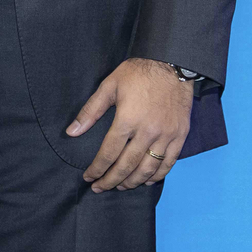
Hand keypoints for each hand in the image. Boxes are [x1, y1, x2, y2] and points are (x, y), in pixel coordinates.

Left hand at [67, 58, 193, 191]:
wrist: (172, 63)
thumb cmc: (138, 73)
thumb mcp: (109, 86)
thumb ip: (90, 111)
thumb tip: (71, 132)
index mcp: (127, 120)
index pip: (108, 153)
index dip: (97, 168)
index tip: (89, 177)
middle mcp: (147, 132)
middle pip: (127, 165)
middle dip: (111, 180)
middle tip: (100, 188)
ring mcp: (166, 135)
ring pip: (148, 169)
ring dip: (133, 182)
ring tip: (120, 187)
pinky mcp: (180, 135)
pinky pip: (169, 163)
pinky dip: (157, 176)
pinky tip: (147, 181)